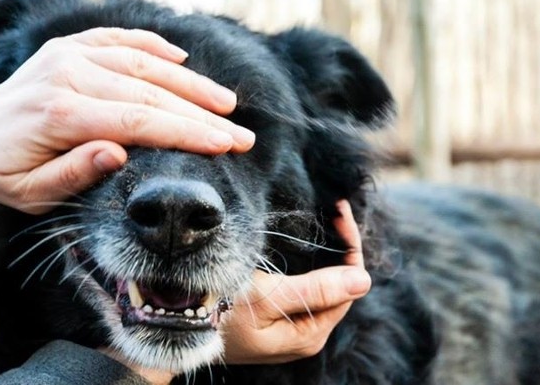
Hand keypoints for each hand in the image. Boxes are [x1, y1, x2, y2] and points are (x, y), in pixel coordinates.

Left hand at [0, 28, 254, 213]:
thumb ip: (71, 174)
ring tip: (226, 102)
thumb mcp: (29, 194)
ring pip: (142, 62)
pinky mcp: (70, 46)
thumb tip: (118, 152)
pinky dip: (152, 46)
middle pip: (149, 92)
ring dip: (189, 81)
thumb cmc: (4, 172)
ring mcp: (69, 54)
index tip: (226, 144)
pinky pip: (118, 38)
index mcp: (59, 112)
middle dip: (202, 114)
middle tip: (242, 135)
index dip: (187, 133)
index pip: (138, 121)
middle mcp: (67, 73)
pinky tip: (181, 58)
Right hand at [222, 200, 370, 363]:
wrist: (175, 329)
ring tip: (325, 218)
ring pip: (322, 284)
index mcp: (310, 332)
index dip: (350, 246)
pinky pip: (304, 288)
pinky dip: (309, 263)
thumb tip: (364, 280)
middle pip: (338, 284)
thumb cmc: (218, 312)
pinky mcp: (273, 318)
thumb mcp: (267, 298)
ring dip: (326, 252)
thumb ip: (316, 290)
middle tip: (334, 207)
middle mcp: (305, 333)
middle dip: (340, 245)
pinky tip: (305, 243)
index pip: (349, 285)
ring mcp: (289, 326)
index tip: (339, 209)